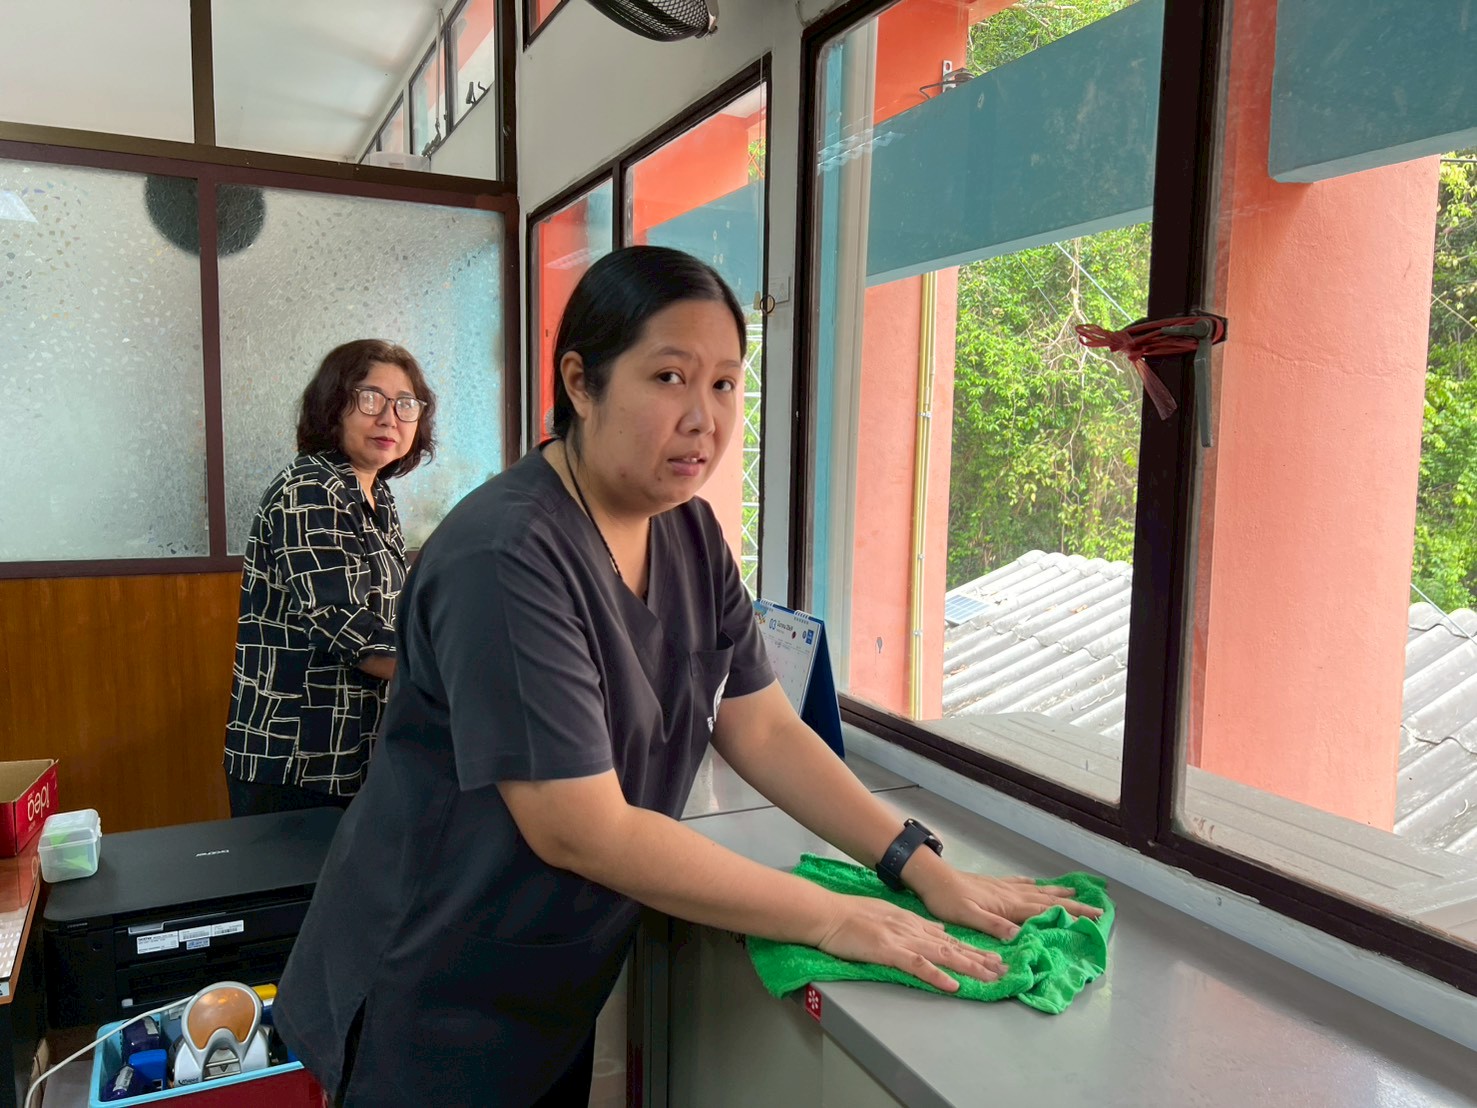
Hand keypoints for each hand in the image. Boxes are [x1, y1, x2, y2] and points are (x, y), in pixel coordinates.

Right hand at [814, 895, 1005, 992]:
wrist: (828, 914)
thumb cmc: (851, 915)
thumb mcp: (887, 914)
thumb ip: (913, 924)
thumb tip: (937, 931)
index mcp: (912, 922)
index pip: (949, 937)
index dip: (973, 948)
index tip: (994, 957)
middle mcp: (913, 929)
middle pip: (953, 946)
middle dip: (981, 959)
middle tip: (1005, 970)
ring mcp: (902, 939)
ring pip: (943, 954)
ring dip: (968, 966)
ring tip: (990, 977)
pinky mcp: (888, 951)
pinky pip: (917, 965)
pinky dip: (936, 975)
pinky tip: (952, 985)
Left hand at [914, 864, 1102, 942]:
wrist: (933, 878)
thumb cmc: (948, 900)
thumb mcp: (969, 916)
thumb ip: (994, 926)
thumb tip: (1019, 936)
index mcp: (1008, 905)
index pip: (1046, 910)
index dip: (1070, 914)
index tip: (1093, 917)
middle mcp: (1011, 894)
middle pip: (1049, 900)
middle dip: (1074, 904)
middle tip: (1098, 908)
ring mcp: (1004, 888)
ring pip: (1038, 890)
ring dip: (1059, 892)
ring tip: (1077, 891)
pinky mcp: (995, 885)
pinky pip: (1022, 884)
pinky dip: (1035, 885)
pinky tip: (1038, 884)